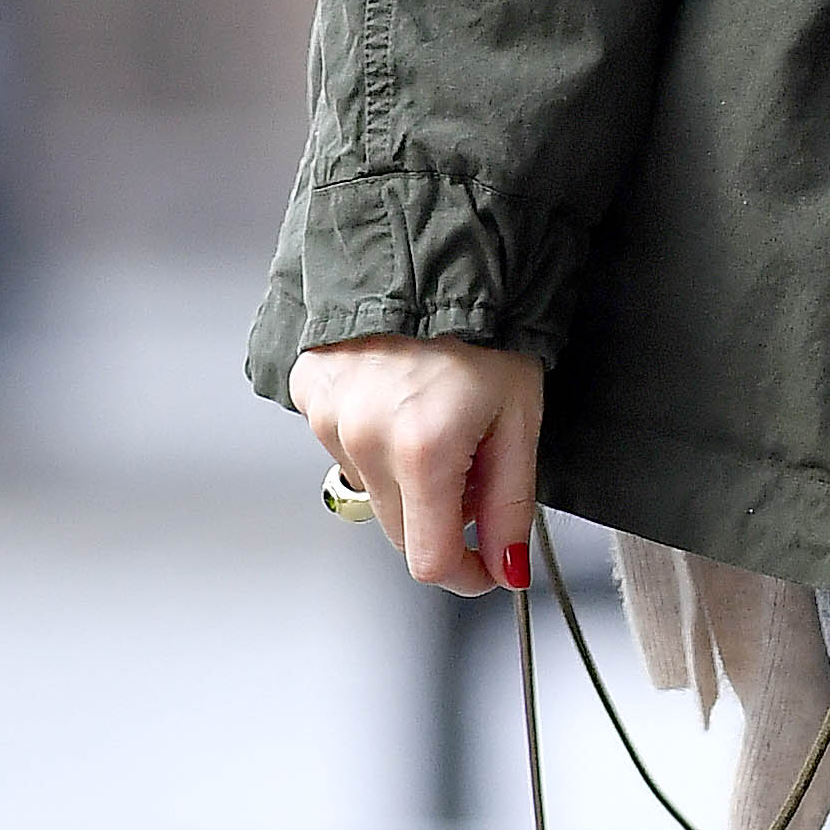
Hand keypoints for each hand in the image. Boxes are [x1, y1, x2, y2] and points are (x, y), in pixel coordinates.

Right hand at [291, 336, 543, 595]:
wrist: (435, 256)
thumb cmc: (486, 329)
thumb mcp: (520, 421)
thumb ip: (509, 506)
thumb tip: (506, 568)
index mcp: (422, 450)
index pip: (429, 561)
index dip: (465, 574)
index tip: (486, 564)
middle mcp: (363, 439)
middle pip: (400, 532)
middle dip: (443, 519)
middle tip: (474, 466)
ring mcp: (328, 417)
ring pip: (372, 490)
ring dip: (406, 477)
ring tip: (437, 418)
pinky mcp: (308, 395)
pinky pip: (343, 448)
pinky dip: (374, 440)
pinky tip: (399, 399)